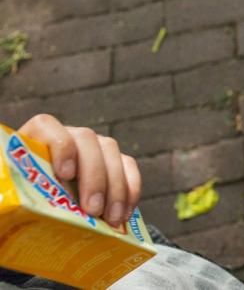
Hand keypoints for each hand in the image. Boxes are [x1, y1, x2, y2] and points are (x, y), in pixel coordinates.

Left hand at [17, 114, 141, 227]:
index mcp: (33, 139)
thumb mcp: (10, 198)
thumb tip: (25, 203)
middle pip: (86, 140)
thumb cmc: (16, 204)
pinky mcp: (111, 161)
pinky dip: (130, 189)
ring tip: (111, 219)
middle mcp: (66, 137)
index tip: (65, 173)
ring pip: (110, 151)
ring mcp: (92, 147)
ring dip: (115, 186)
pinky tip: (125, 214)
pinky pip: (128, 166)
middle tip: (93, 209)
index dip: (60, 145)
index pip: (47, 126)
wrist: (37, 210)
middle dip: (94, 176)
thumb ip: (16, 196)